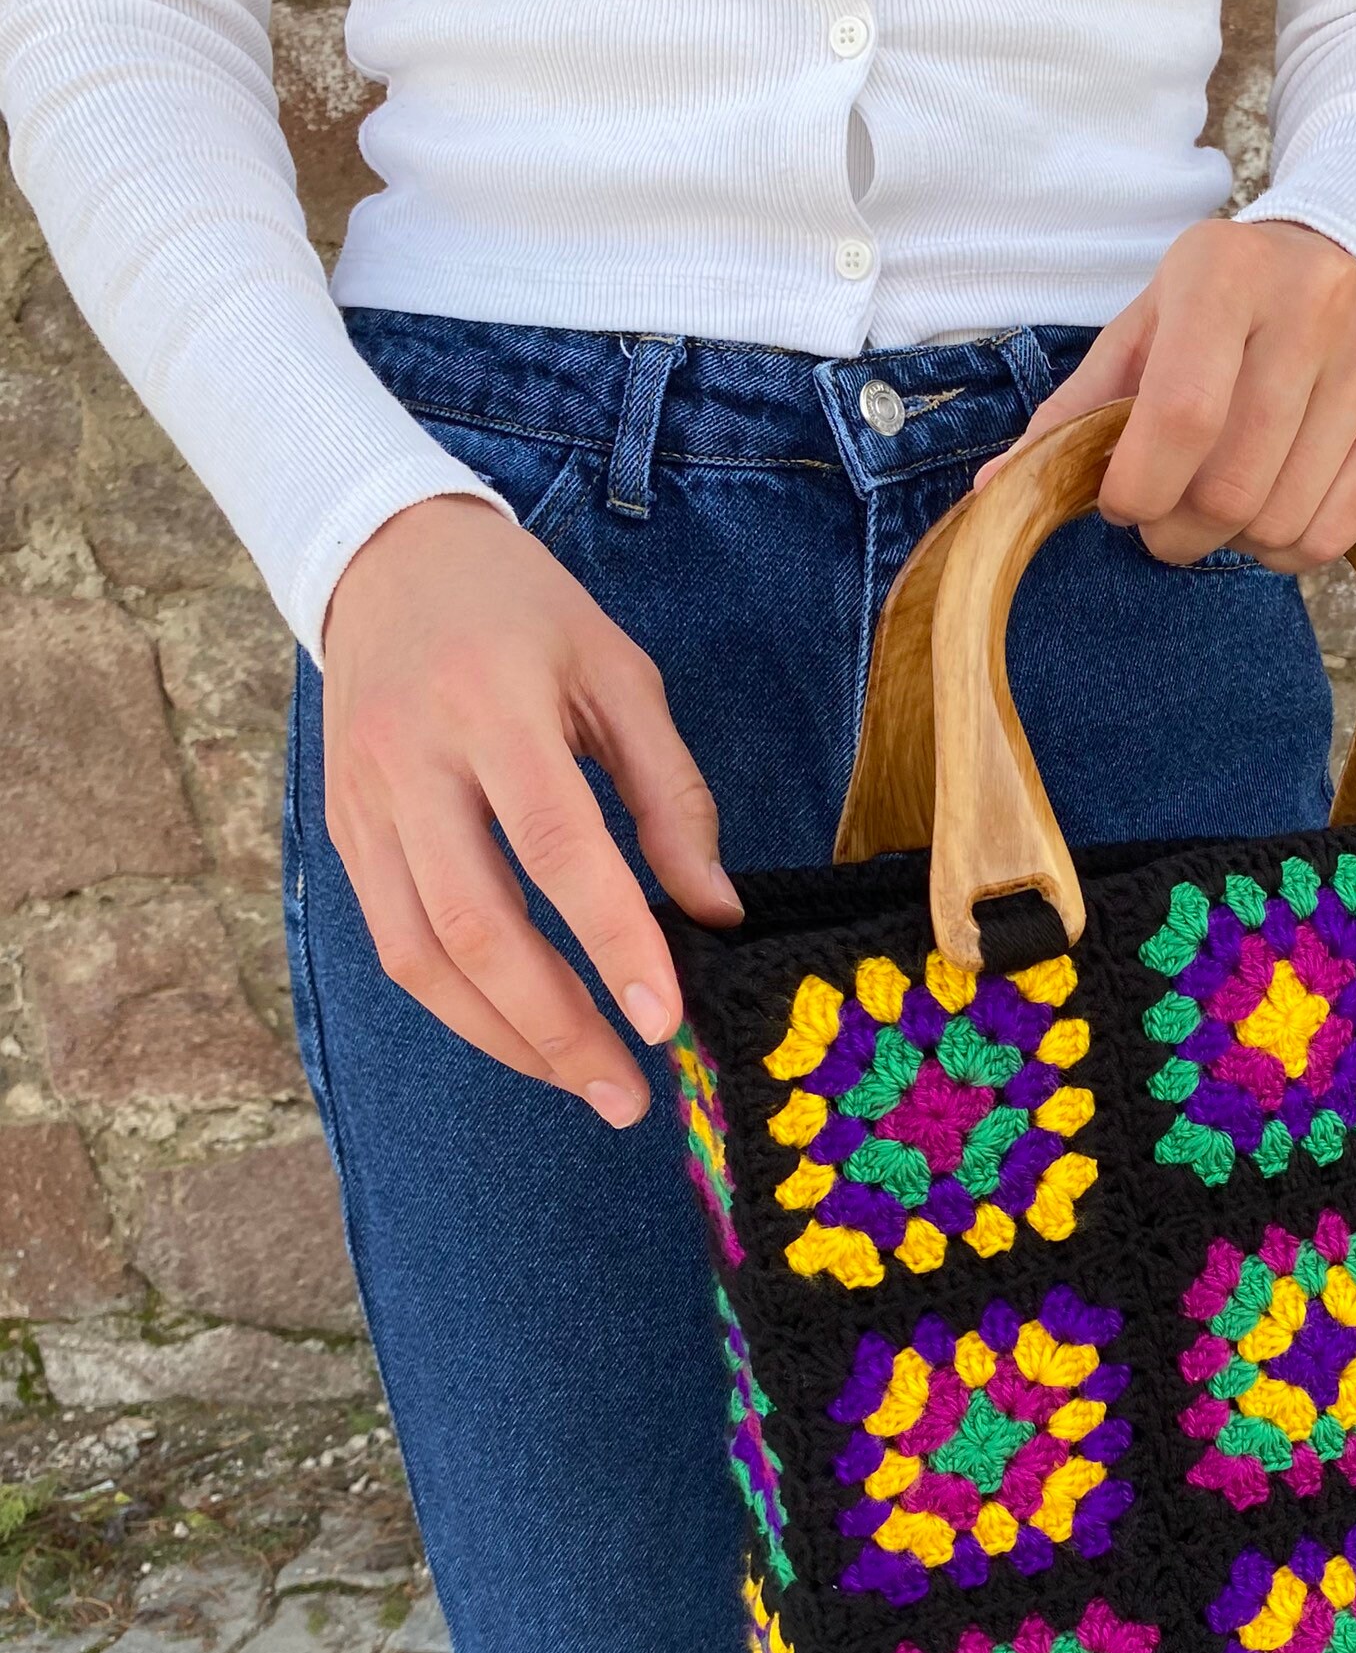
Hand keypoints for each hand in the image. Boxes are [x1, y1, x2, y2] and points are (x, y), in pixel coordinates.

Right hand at [320, 496, 739, 1126]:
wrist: (386, 558)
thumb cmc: (525, 615)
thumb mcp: (621, 675)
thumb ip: (674, 795)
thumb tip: (716, 913)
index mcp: (494, 704)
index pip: (555, 845)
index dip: (612, 941)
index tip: (665, 1022)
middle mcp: (413, 760)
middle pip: (476, 925)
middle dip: (557, 1026)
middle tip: (629, 1094)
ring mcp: (365, 802)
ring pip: (422, 955)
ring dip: (507, 1038)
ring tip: (586, 1084)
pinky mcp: (343, 832)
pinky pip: (396, 944)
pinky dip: (462, 1007)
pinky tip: (526, 1036)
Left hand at [975, 219, 1355, 571]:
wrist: (1341, 257)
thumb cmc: (1220, 309)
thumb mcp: (1140, 332)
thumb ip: (1073, 412)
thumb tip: (996, 495)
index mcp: (1224, 273)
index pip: (1180, 418)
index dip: (1138, 489)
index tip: (1120, 504)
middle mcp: (1314, 304)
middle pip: (1232, 486)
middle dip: (1179, 530)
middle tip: (1167, 519)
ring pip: (1283, 519)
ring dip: (1233, 542)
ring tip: (1221, 504)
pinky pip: (1336, 533)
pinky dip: (1287, 548)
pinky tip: (1273, 509)